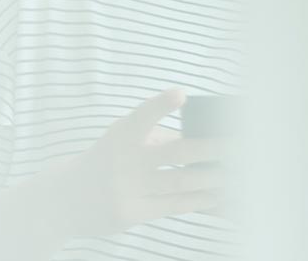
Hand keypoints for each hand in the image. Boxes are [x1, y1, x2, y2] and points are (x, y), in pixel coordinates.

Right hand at [30, 89, 227, 236]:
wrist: (63, 200)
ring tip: (243, 170)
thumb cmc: (108, 161)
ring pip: (183, 181)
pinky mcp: (132, 213)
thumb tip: (209, 139)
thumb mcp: (122, 140)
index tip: (181, 94)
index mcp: (121, 136)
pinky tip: (222, 194)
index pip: (141, 117)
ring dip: (216, 176)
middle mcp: (123, 161)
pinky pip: (176, 205)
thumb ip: (157, 136)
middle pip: (177, 152)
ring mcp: (126, 189)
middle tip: (245, 143)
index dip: (160, 105)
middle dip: (214, 148)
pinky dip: (203, 199)